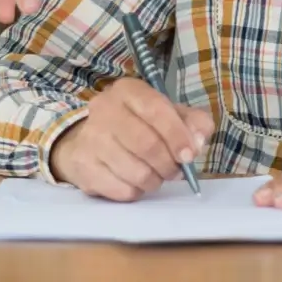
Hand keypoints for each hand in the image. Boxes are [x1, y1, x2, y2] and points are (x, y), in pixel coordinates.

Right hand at [48, 78, 215, 201]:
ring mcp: (90, 139)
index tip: (190, 155)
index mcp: (128, 90)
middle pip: (146, 144)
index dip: (177, 135)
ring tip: (156, 175)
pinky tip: (135, 182)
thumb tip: (198, 141)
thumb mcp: (167, 113)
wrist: (86, 140)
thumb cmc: (136, 124)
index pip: (156, 110)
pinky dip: (136, 191)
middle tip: (176, 171)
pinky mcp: (83, 167)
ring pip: (135, 172)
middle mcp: (104, 110)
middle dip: (169, 163)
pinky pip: (121, 190)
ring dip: (154, 180)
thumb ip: (192, 122)